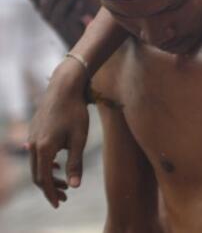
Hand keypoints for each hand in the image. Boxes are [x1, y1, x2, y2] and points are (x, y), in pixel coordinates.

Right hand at [28, 0, 96, 47]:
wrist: (81, 33)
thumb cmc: (73, 9)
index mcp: (43, 5)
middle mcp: (46, 15)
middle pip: (43, 4)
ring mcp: (57, 23)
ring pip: (56, 12)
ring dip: (64, 0)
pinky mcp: (68, 30)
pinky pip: (69, 19)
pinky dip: (75, 10)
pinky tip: (81, 2)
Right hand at [28, 59, 90, 207]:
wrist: (64, 88)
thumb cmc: (75, 112)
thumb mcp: (79, 139)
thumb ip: (76, 163)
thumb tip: (75, 186)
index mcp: (44, 149)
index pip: (43, 180)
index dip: (51, 194)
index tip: (59, 204)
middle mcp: (33, 145)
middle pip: (37, 175)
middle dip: (50, 188)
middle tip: (64, 197)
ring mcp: (31, 138)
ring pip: (35, 165)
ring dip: (48, 176)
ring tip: (64, 184)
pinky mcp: (34, 132)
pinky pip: (36, 154)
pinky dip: (45, 164)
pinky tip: (56, 166)